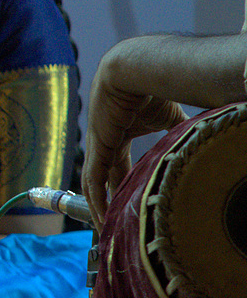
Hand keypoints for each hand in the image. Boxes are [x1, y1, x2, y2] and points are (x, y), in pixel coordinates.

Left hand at [83, 53, 185, 221]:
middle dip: (112, 200)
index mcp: (121, 134)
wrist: (134, 70)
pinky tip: (101, 215)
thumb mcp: (169, 117)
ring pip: (97, 181)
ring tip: (110, 227)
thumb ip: (179, 132)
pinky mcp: (96, 144)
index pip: (120, 167)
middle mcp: (106, 140)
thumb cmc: (152, 89)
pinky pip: (93, 177)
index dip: (125, 185)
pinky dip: (96, 197)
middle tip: (119, 223)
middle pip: (107, 177)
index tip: (132, 204)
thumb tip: (204, 141)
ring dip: (102, 204)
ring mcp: (99, 143)